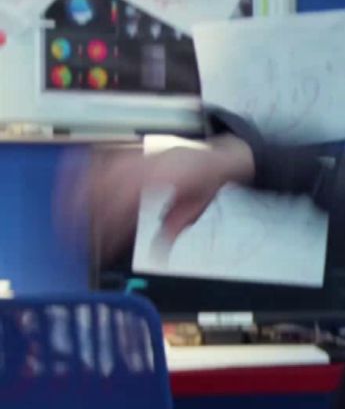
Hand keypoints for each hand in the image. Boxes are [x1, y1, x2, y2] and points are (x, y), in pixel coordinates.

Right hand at [56, 135, 253, 259]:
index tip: (101, 241)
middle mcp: (152, 162)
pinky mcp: (134, 153)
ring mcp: (141, 156)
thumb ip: (175, 228)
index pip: (131, 199)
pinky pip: (104, 158)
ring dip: (80, 191)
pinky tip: (69, 183)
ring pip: (102, 169)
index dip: (112, 221)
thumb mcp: (196, 208)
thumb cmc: (205, 183)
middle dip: (88, 209)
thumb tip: (160, 255)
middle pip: (110, 183)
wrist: (215, 156)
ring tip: (65, 215)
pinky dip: (85, 170)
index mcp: (169, 177)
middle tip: (72, 234)